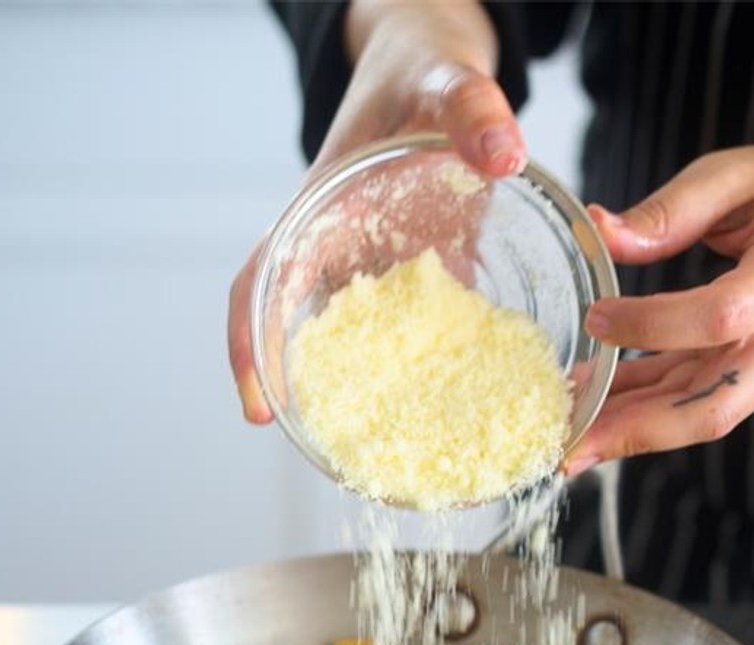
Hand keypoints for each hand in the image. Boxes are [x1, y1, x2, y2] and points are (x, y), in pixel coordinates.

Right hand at [228, 0, 524, 424]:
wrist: (435, 74)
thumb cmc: (419, 73)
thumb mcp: (440, 77)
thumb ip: (471, 107)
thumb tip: (504, 154)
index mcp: (318, 211)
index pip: (260, 283)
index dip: (249, 346)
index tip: (256, 407)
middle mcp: (339, 253)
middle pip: (300, 337)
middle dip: (308, 398)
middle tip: (338, 459)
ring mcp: (380, 274)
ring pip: (359, 350)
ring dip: (368, 401)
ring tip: (401, 462)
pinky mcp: (422, 283)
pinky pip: (419, 339)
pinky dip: (430, 378)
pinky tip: (469, 415)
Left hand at [566, 144, 753, 469]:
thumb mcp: (739, 173)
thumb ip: (671, 209)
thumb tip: (602, 234)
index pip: (720, 317)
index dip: (653, 325)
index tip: (596, 316)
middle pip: (714, 407)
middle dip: (638, 431)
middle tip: (569, 448)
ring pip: (699, 417)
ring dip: (631, 432)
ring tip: (566, 440)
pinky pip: (694, 401)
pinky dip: (644, 409)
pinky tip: (593, 407)